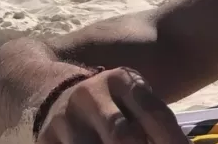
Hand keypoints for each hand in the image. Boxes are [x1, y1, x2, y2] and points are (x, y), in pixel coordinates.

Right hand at [36, 67, 190, 143]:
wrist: (53, 92)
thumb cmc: (110, 103)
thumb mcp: (132, 99)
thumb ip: (153, 121)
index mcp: (122, 80)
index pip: (154, 113)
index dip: (172, 139)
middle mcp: (92, 94)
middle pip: (122, 134)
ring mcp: (66, 117)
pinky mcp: (46, 138)